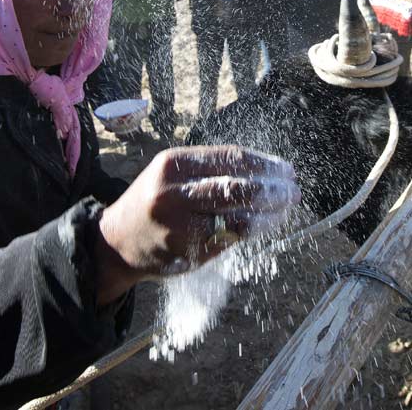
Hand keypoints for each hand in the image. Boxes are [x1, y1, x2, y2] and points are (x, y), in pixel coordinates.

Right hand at [94, 146, 299, 304]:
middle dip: (275, 190)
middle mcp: (176, 193)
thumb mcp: (173, 172)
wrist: (118, 242)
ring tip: (286, 208)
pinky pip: (232, 240)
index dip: (266, 164)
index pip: (232, 158)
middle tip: (294, 190)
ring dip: (271, 214)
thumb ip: (212, 167)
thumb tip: (267, 169)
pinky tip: (267, 224)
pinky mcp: (189, 252)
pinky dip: (256, 231)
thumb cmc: (156, 200)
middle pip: (241, 189)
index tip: (287, 170)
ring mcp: (182, 226)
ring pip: (241, 219)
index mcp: (174, 164)